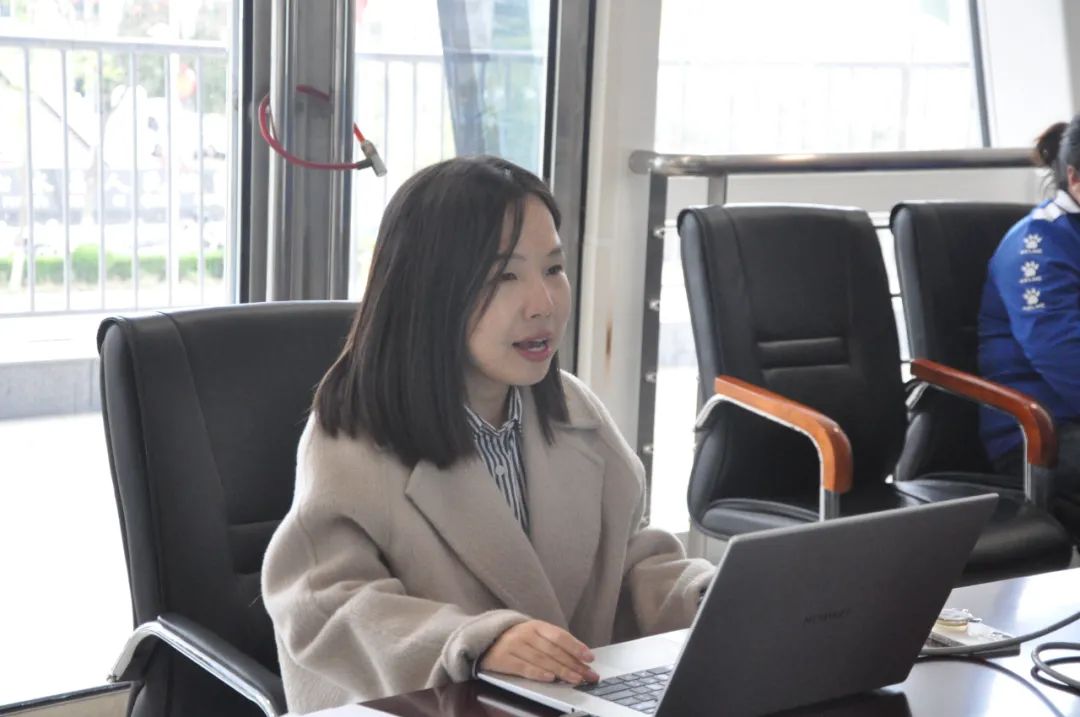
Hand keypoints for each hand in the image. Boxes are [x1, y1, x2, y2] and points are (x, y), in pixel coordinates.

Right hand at [480, 620, 598, 684]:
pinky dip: (538, 673)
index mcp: (536, 625)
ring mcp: (514, 645)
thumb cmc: (516, 639)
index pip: (560, 636)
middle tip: (588, 674)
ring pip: (542, 659)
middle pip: (553, 650)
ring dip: (561, 671)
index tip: (590, 658)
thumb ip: (552, 642)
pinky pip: (524, 668)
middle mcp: (525, 633)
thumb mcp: (533, 634)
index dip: (576, 647)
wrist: (484, 640)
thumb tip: (578, 657)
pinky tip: (550, 678)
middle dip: (573, 664)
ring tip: (575, 679)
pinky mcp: (503, 659)